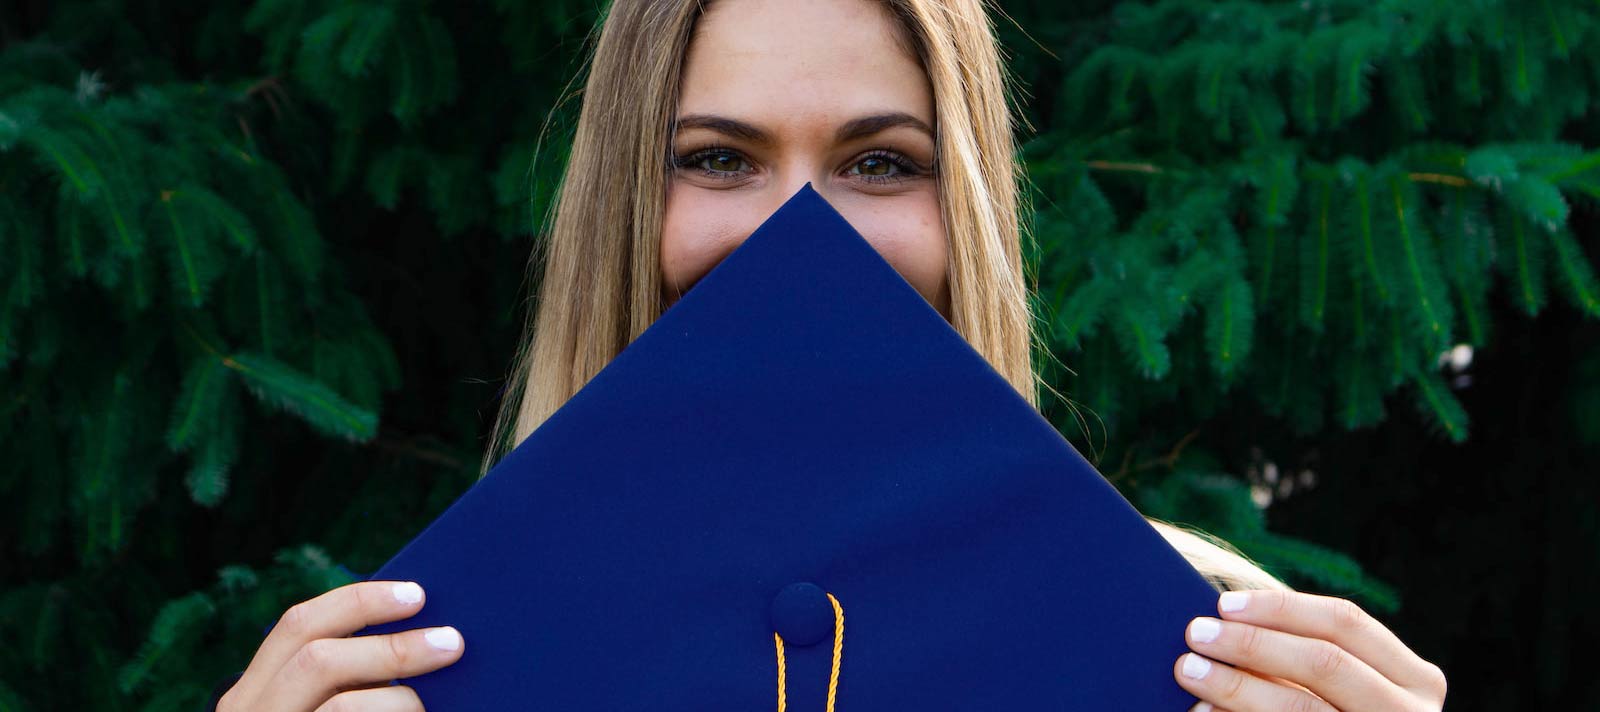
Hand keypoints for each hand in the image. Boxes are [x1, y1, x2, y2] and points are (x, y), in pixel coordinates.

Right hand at [217, 580, 464, 711]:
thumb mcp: (312, 706)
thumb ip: (345, 679)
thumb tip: (421, 639)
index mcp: (251, 691)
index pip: (299, 626)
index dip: (358, 601)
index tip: (417, 595)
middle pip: (320, 661)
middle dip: (393, 648)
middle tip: (451, 643)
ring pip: (342, 707)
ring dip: (398, 701)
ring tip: (425, 707)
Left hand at [1173, 589, 1446, 710]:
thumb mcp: (1346, 688)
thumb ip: (1304, 656)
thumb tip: (1226, 620)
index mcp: (1416, 679)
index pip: (1346, 623)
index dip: (1282, 608)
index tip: (1224, 604)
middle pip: (1323, 662)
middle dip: (1252, 643)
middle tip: (1196, 634)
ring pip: (1300, 707)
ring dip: (1236, 686)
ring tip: (1189, 671)